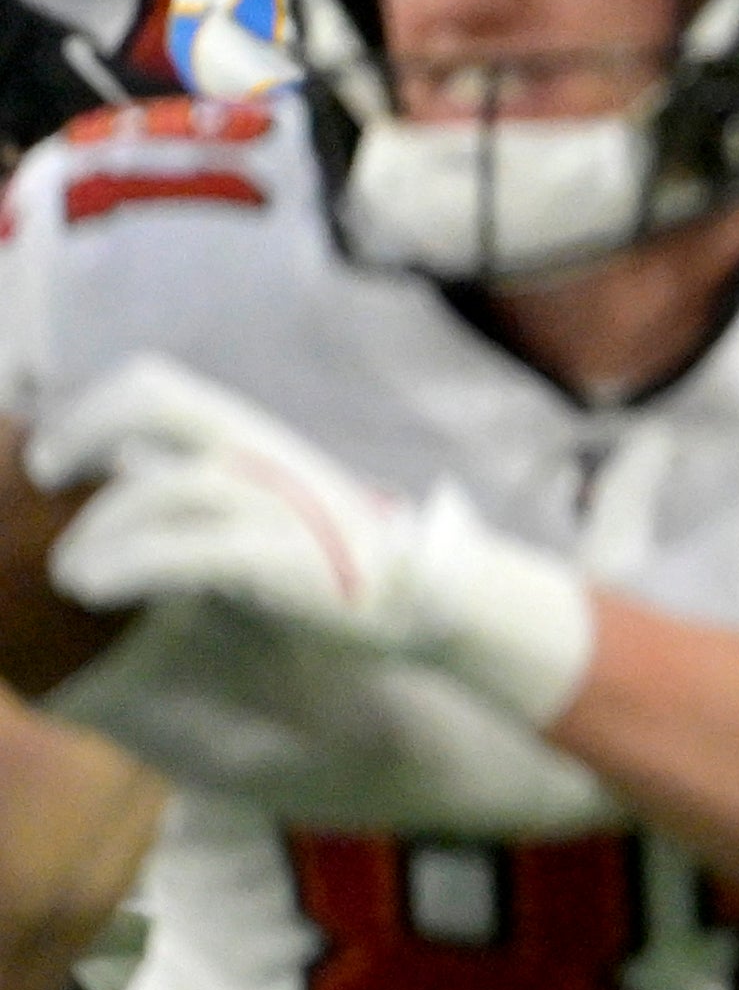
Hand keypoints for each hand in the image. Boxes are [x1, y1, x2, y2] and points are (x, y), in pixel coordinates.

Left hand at [38, 358, 591, 722]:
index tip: (53, 459)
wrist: (441, 603)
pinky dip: (123, 566)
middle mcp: (265, 456)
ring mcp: (277, 505)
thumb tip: (128, 467)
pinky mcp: (280, 562)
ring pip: (157, 488)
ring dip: (95, 532)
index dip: (91, 408)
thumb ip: (208, 482)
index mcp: (260, 440)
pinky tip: (92, 590)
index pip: (160, 387)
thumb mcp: (276, 505)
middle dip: (83, 428)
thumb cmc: (348, 562)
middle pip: (158, 398)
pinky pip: (179, 552)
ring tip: (70, 574)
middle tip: (46, 476)